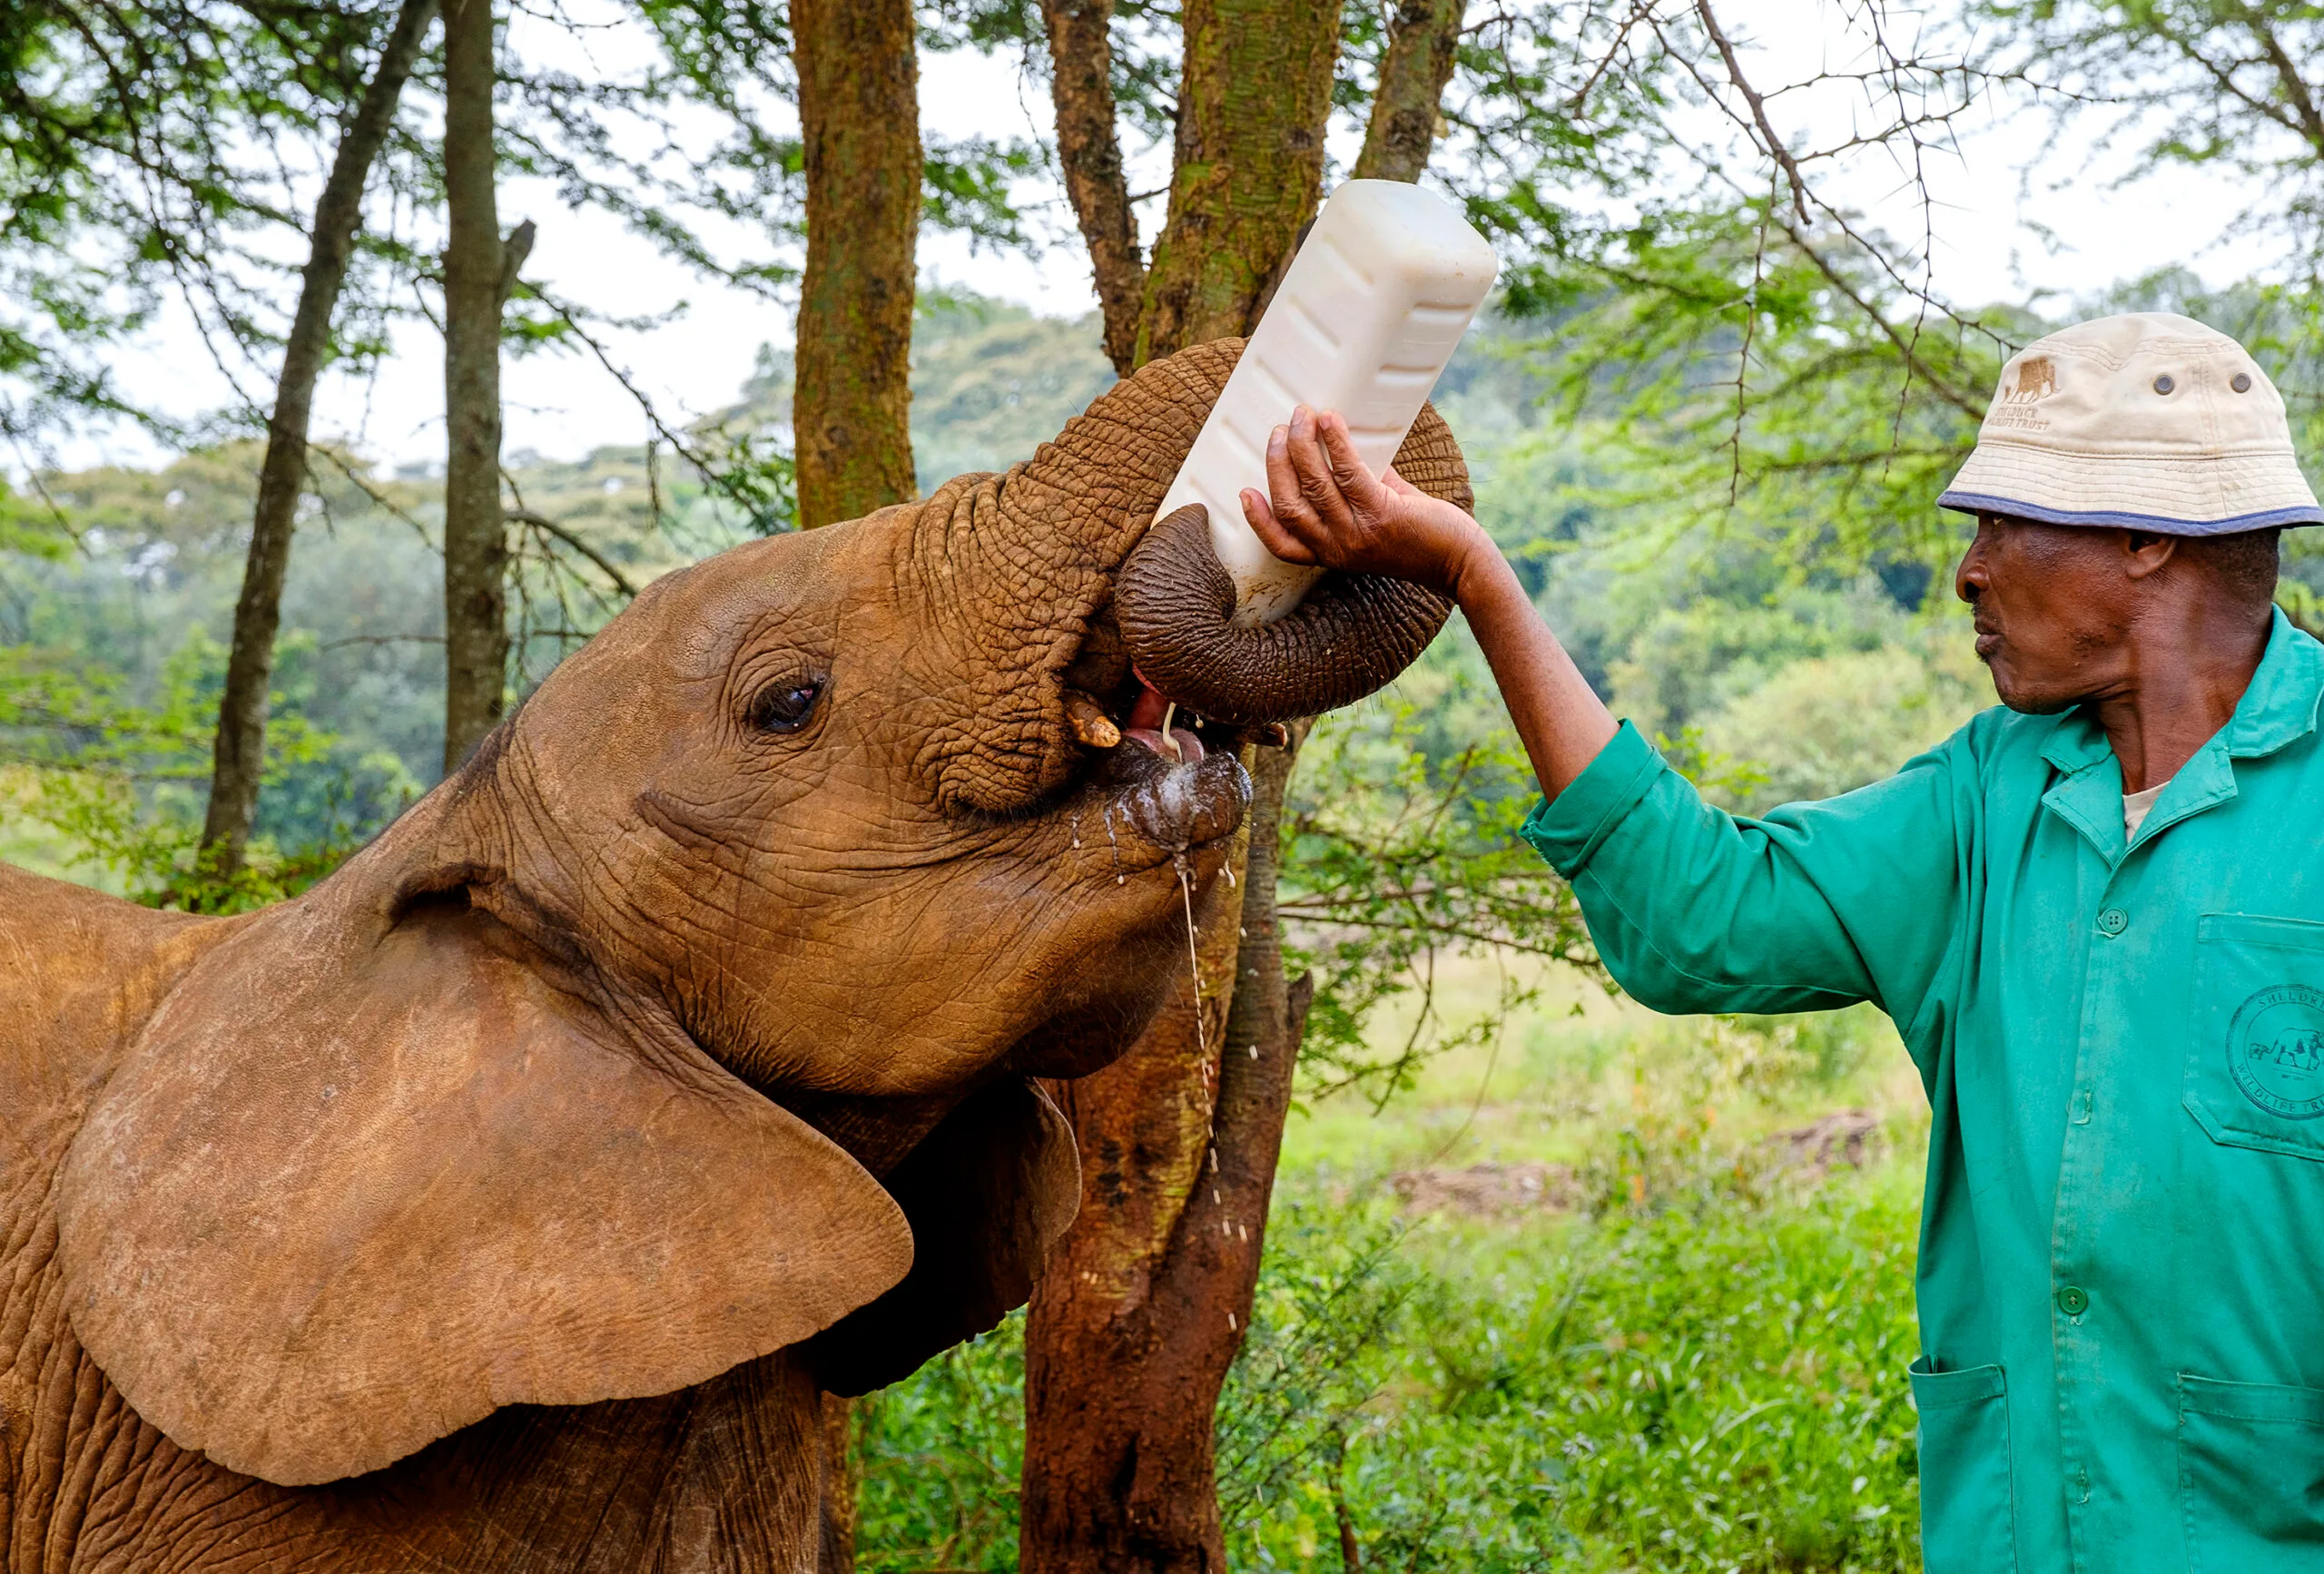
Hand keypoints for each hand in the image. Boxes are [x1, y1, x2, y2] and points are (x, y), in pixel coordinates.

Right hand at [1239, 405, 1496, 600]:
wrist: (1458, 561)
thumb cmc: (1421, 539)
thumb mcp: (1375, 521)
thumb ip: (1357, 492)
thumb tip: (1342, 447)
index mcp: (1330, 554)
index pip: (1281, 543)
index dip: (1257, 519)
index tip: (1244, 492)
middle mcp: (1337, 548)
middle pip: (1288, 504)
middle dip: (1277, 463)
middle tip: (1280, 430)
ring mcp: (1357, 533)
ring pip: (1313, 485)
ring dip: (1302, 444)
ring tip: (1301, 416)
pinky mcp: (1381, 513)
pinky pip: (1348, 472)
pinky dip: (1335, 441)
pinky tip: (1329, 420)